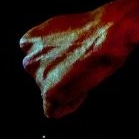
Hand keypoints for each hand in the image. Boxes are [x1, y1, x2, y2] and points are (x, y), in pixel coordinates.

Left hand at [18, 0, 138, 118]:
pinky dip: (69, 105)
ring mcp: (38, 75)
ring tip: (86, 75)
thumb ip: (53, 45)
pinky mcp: (49, 91)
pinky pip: (53, 110)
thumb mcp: (65, 28)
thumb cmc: (97, 29)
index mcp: (29, 41)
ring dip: (67, 89)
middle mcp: (29, 58)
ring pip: (50, 93)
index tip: (74, 58)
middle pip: (42, 77)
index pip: (37, 62)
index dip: (58, 62)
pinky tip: (83, 92)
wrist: (109, 31)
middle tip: (82, 68)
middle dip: (61, 77)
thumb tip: (59, 59)